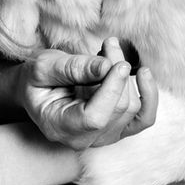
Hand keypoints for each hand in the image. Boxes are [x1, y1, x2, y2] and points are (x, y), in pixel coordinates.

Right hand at [16, 37, 157, 149]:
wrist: (37, 88)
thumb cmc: (36, 79)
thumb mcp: (44, 67)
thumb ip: (73, 68)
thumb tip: (108, 66)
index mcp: (59, 127)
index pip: (94, 119)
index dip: (111, 91)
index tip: (119, 63)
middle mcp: (83, 140)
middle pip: (117, 110)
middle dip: (118, 71)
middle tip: (109, 44)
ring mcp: (103, 137)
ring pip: (132, 110)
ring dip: (128, 76)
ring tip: (111, 51)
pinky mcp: (117, 129)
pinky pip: (143, 118)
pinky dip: (149, 97)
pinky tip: (144, 74)